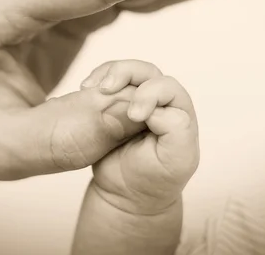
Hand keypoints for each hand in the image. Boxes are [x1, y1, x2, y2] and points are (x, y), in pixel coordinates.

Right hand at [81, 60, 198, 213]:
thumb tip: (156, 110)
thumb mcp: (176, 161)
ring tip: (90, 87)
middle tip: (106, 89)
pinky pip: (107, 80)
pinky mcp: (113, 103)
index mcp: (178, 111)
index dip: (149, 95)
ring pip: (125, 70)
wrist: (127, 193)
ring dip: (108, 72)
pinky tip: (85, 89)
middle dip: (125, 73)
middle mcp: (159, 101)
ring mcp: (135, 99)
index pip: (166, 87)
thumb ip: (177, 132)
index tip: (135, 116)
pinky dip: (96, 79)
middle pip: (145, 71)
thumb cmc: (156, 178)